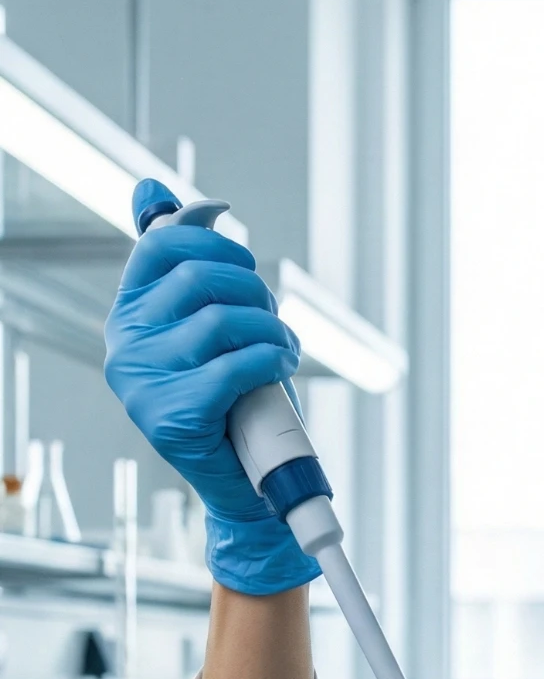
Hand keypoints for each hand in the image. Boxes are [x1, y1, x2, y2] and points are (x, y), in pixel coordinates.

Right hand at [104, 193, 317, 594]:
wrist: (244, 483)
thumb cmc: (234, 399)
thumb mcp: (210, 326)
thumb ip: (187, 264)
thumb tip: (172, 195)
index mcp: (128, 315)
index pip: (161, 245)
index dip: (212, 239)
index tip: (246, 258)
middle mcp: (124, 346)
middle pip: (199, 279)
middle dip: (255, 291)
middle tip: (274, 320)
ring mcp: (142, 384)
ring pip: (222, 320)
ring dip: (272, 330)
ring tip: (284, 349)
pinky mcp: (170, 417)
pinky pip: (235, 364)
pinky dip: (272, 359)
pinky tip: (281, 367)